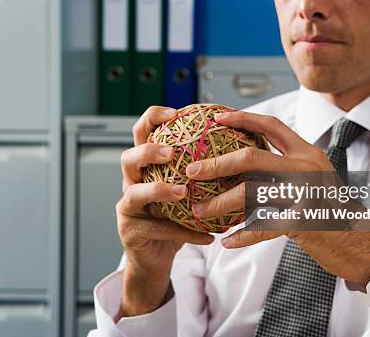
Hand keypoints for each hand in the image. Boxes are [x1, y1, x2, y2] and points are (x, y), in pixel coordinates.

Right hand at [116, 106, 214, 319]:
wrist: (154, 257)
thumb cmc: (174, 218)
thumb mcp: (187, 190)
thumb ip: (202, 170)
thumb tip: (242, 147)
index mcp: (145, 167)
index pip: (142, 133)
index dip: (153, 118)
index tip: (175, 113)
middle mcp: (131, 183)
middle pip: (128, 158)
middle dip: (148, 151)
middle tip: (171, 152)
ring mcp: (127, 208)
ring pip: (135, 193)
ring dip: (159, 190)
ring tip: (183, 191)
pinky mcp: (130, 232)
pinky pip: (159, 229)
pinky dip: (185, 232)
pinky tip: (208, 235)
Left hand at [186, 111, 369, 286]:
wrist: (359, 237)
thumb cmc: (329, 205)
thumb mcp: (314, 174)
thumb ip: (287, 162)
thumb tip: (246, 155)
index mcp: (307, 152)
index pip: (271, 126)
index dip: (242, 118)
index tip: (216, 118)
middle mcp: (306, 168)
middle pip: (250, 157)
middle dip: (215, 164)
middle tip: (191, 171)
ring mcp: (303, 194)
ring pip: (249, 193)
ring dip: (219, 204)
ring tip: (200, 210)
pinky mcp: (301, 222)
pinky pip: (262, 228)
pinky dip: (242, 236)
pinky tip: (226, 242)